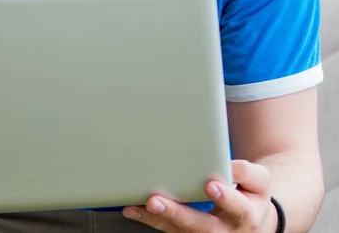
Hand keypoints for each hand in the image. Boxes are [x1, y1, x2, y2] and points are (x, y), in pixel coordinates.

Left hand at [123, 160, 276, 232]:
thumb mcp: (259, 182)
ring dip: (156, 219)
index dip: (226, 198)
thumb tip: (227, 165)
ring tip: (137, 205)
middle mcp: (225, 232)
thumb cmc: (250, 194)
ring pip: (179, 231)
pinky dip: (148, 219)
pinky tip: (132, 209)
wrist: (250, 218)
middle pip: (202, 227)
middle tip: (155, 201)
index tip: (211, 185)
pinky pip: (167, 229)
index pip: (239, 209)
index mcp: (246, 216)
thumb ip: (247, 172)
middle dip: (177, 213)